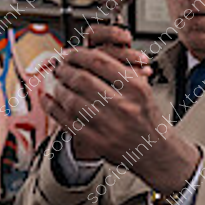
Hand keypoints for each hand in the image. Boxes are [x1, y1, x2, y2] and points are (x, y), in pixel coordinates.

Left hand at [41, 34, 199, 192]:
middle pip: (82, 79)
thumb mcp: (143, 89)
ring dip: (57, 88)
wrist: (156, 151)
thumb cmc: (147, 118)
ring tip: (55, 83)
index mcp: (136, 88)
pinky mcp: (98, 142)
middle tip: (59, 67)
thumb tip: (87, 57)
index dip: (79, 55)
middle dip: (65, 70)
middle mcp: (123, 106)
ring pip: (72, 100)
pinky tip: (48, 100)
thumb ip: (120, 72)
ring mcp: (110, 126)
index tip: (70, 54)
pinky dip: (53, 108)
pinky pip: (67, 122)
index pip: (100, 62)